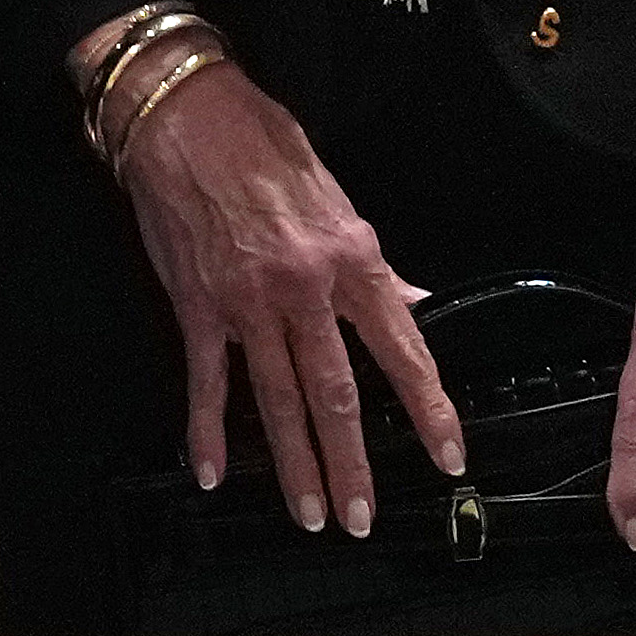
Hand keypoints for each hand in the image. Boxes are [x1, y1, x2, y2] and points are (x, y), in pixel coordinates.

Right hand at [104, 46, 462, 531]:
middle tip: (364, 518)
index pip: (403, 349)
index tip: (449, 454)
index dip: (429, 409)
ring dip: (295, 466)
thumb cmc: (264, 145)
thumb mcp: (338, 196)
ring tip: (311, 516)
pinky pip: (207, 383)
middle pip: (336, 394)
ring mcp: (247, 304)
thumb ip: (374, 262)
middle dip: (353, 464)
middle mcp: (305, 289)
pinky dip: (208, 433)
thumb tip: (409, 301)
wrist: (186, 117)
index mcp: (352, 258)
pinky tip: (214, 475)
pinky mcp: (197, 308)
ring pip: (278, 402)